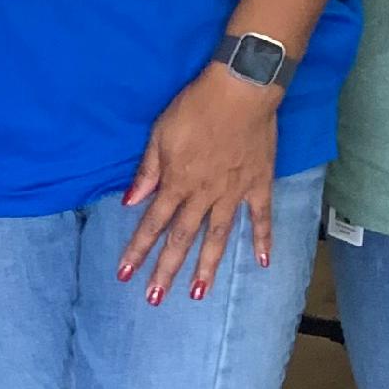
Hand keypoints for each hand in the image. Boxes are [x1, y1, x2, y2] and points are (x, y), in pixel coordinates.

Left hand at [117, 66, 279, 303]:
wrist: (241, 89)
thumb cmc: (195, 107)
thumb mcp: (160, 135)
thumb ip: (147, 172)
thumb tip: (130, 202)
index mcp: (177, 183)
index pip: (152, 224)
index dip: (137, 250)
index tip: (124, 275)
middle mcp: (203, 195)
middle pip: (181, 239)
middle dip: (166, 270)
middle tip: (155, 299)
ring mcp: (233, 192)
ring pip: (217, 236)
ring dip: (207, 266)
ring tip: (198, 294)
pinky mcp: (259, 184)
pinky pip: (261, 217)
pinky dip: (263, 239)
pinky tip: (263, 262)